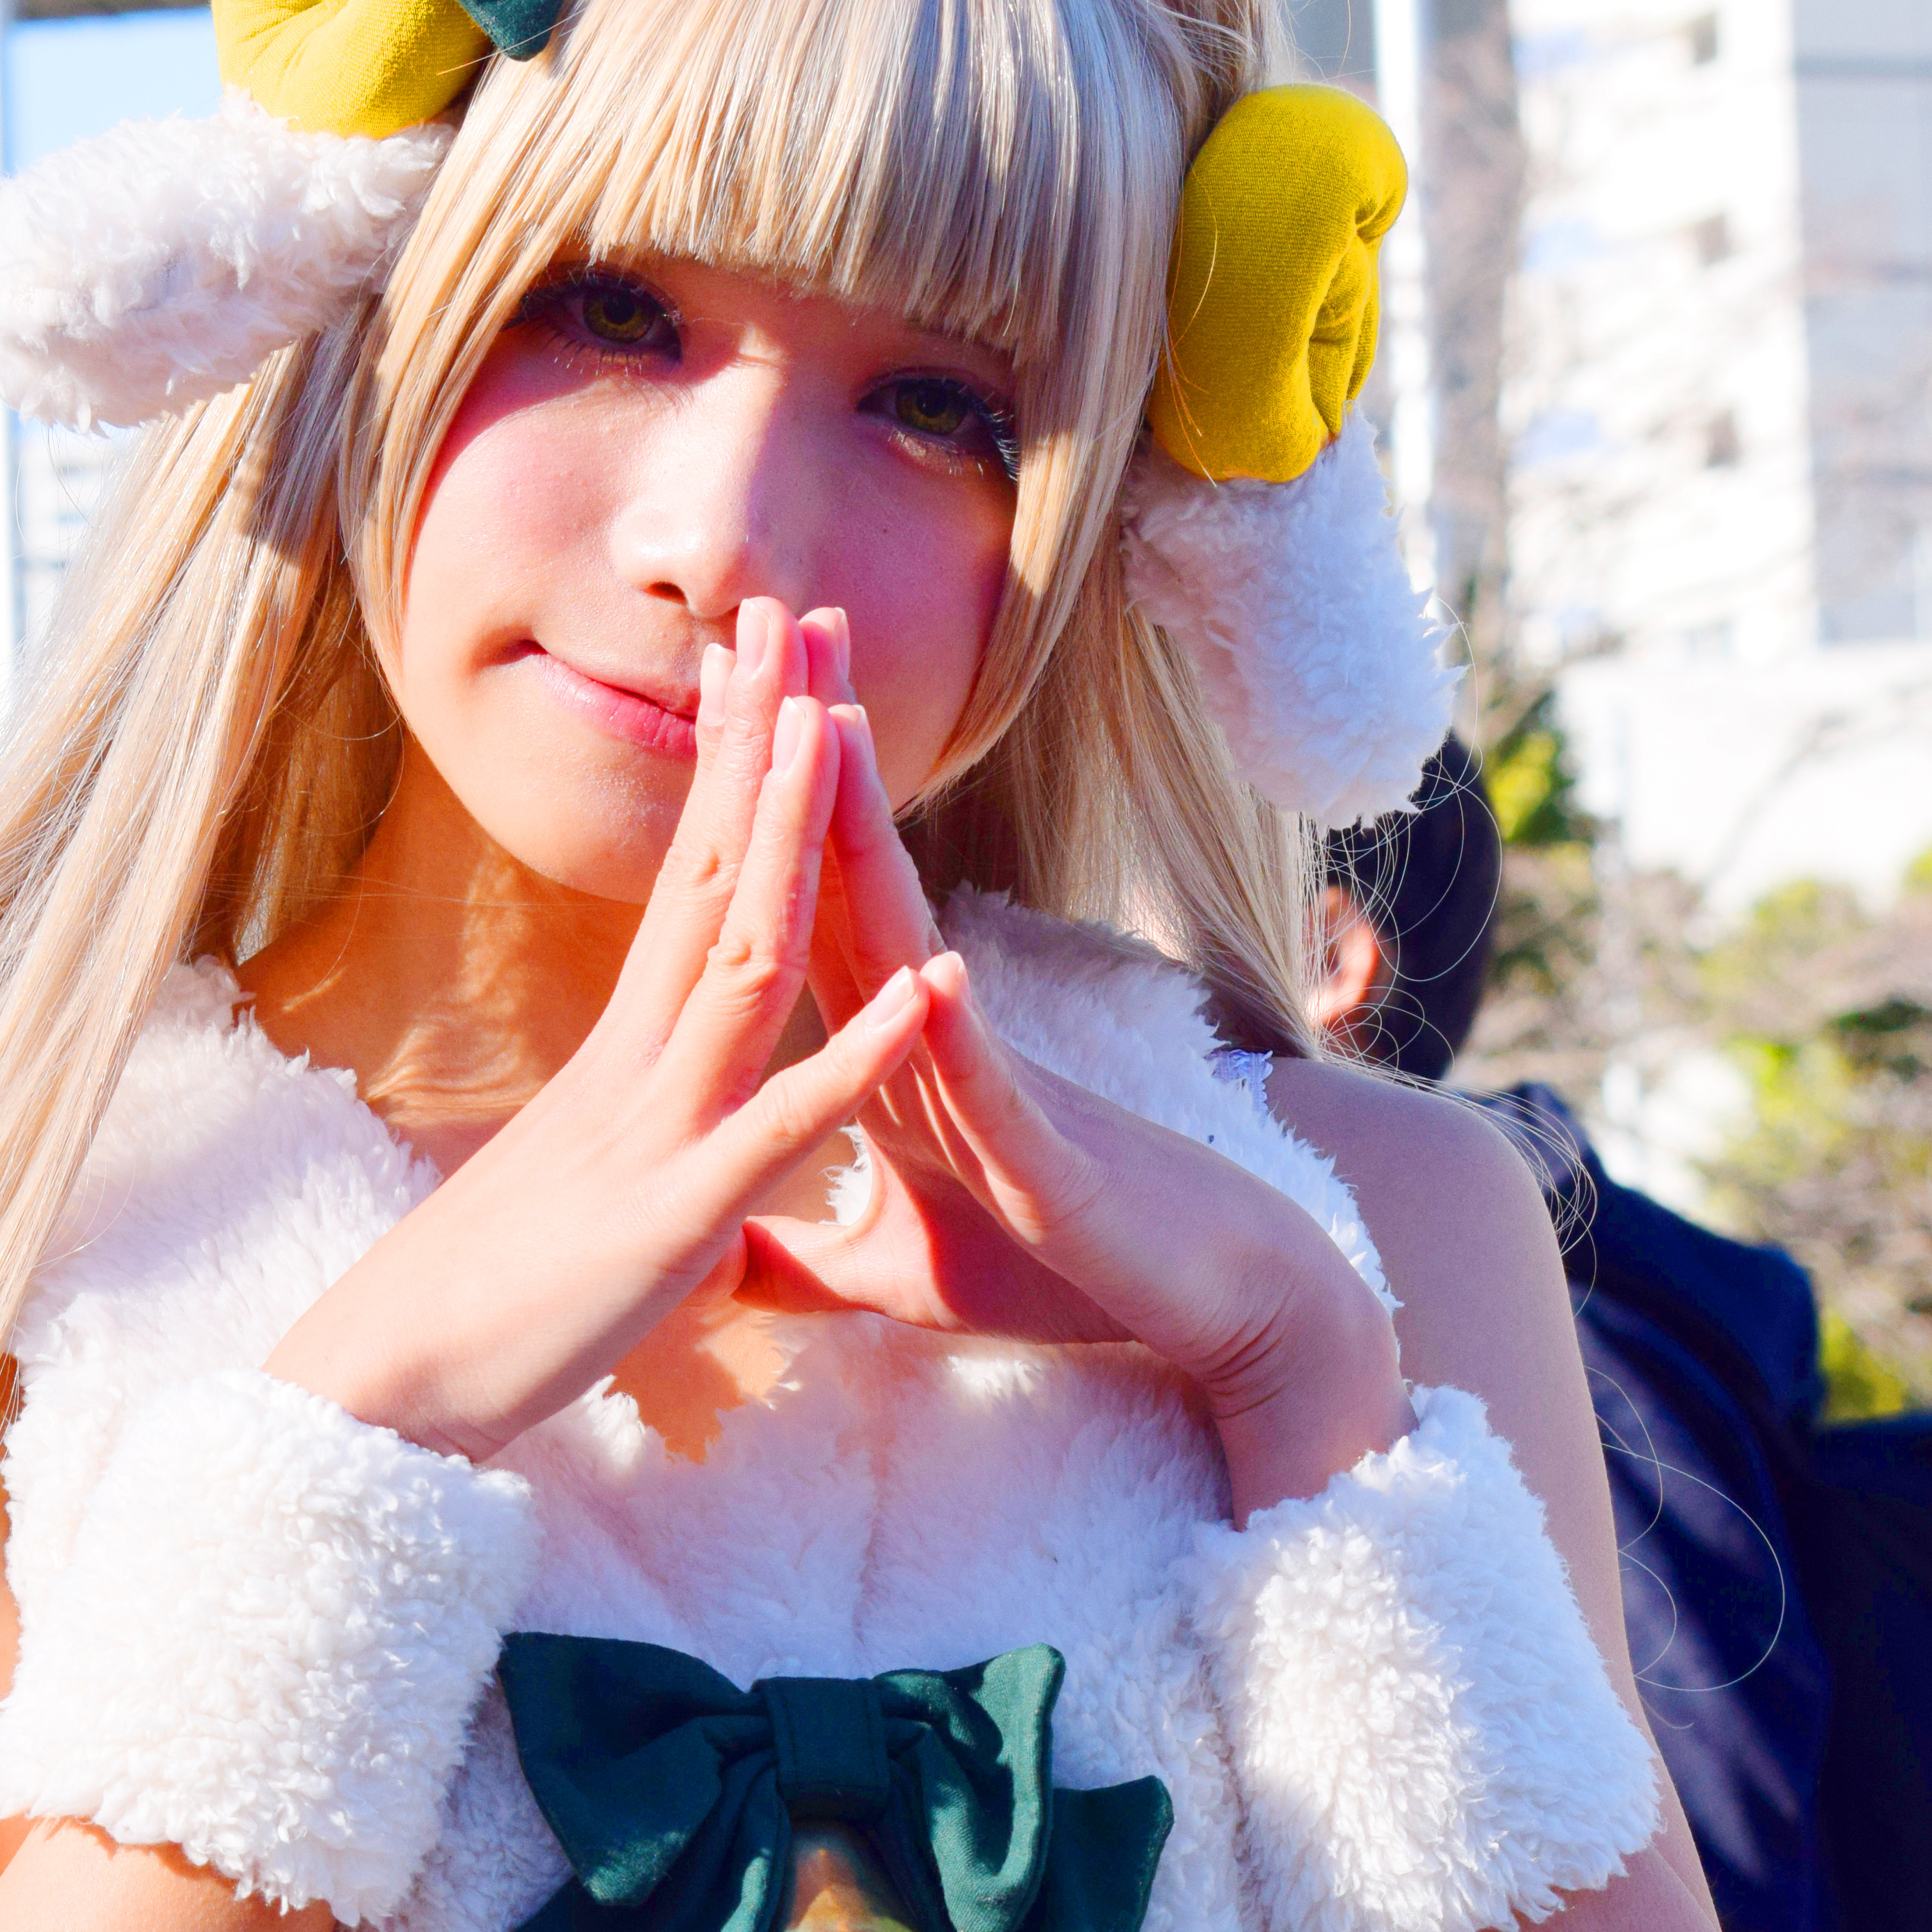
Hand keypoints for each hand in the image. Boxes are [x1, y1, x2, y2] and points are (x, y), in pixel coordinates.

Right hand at [265, 608, 934, 1463]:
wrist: (385, 1397)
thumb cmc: (484, 1324)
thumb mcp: (597, 1227)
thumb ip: (661, 1184)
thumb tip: (707, 1188)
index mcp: (624, 1063)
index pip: (686, 886)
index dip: (729, 772)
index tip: (760, 665)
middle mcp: (636, 1067)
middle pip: (708, 875)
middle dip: (755, 741)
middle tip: (789, 607)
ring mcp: (655, 1132)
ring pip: (744, 958)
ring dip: (794, 838)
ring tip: (844, 725)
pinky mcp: (675, 1217)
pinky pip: (786, 1123)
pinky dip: (865, 1054)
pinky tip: (934, 988)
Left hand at [741, 642, 1408, 1502]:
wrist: (1215, 1314)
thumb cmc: (1068, 1277)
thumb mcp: (904, 1276)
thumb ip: (808, 1260)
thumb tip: (716, 1258)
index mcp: (898, 1064)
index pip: (815, 914)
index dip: (760, 809)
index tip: (720, 695)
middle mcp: (946, 1050)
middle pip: (859, 886)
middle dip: (814, 758)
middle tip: (775, 617)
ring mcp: (1002, 1097)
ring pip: (923, 954)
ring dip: (876, 849)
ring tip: (838, 731)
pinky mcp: (1051, 1172)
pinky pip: (1000, 1095)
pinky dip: (964, 1039)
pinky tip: (937, 974)